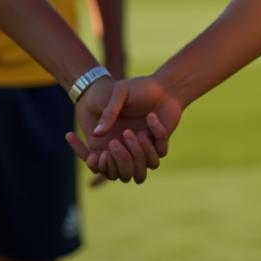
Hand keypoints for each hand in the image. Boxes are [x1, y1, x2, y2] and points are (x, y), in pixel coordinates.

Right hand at [67, 75, 182, 182]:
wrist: (165, 85)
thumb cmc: (139, 88)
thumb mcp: (121, 93)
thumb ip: (109, 112)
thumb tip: (96, 134)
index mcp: (112, 142)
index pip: (100, 167)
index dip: (99, 165)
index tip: (99, 154)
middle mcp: (127, 150)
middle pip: (121, 175)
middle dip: (119, 160)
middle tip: (115, 142)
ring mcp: (144, 150)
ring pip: (140, 172)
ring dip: (136, 153)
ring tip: (133, 132)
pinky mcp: (160, 146)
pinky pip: (158, 153)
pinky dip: (155, 134)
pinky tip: (151, 115)